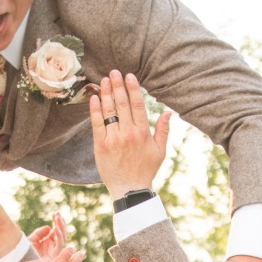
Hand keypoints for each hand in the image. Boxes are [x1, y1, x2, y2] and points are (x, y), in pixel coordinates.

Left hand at [28, 212, 67, 257]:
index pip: (56, 231)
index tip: (54, 213)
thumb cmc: (22, 254)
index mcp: (48, 244)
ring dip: (61, 228)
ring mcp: (54, 253)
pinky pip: (59, 246)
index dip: (57, 222)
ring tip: (57, 218)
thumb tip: (48, 227)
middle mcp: (52, 248)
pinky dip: (58, 237)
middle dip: (60, 223)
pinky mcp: (54, 258)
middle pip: (61, 234)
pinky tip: (55, 229)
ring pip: (62, 239)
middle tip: (57, 214)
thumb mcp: (30, 241)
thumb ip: (38, 234)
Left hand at [89, 70, 170, 197]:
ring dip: (105, 94)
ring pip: (109, 111)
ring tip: (103, 81)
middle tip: (114, 72)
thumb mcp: (160, 151)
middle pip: (122, 104)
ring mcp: (113, 139)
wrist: (129, 190)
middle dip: (117, 86)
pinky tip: (94, 98)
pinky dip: (95, 110)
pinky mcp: (101, 146)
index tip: (129, 76)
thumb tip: (167, 112)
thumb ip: (163, 130)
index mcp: (143, 133)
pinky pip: (97, 124)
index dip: (133, 88)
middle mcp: (128, 133)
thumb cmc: (146, 170)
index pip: (137, 105)